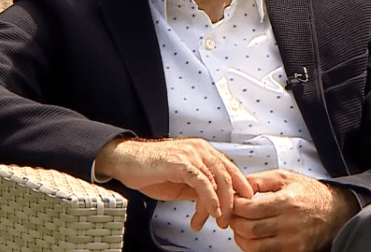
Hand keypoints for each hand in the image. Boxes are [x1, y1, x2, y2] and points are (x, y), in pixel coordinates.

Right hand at [94, 137, 253, 230]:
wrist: (125, 161)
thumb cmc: (151, 171)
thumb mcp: (181, 182)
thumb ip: (199, 189)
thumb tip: (214, 204)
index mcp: (203, 151)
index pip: (229, 169)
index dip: (239, 187)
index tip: (244, 205)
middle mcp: (200, 149)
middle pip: (228, 175)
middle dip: (232, 201)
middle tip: (228, 221)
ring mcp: (191, 154)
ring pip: (218, 179)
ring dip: (221, 204)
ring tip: (218, 221)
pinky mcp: (181, 163)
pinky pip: (202, 182)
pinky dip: (210, 199)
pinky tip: (212, 211)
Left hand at [230, 170, 358, 251]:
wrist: (334, 211)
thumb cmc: (307, 193)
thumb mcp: (285, 177)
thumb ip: (259, 180)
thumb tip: (237, 190)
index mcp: (286, 201)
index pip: (248, 209)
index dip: (234, 206)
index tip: (232, 203)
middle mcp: (289, 224)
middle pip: (248, 229)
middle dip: (234, 222)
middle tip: (233, 216)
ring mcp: (292, 242)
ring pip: (254, 247)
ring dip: (241, 238)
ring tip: (240, 228)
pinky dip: (253, 248)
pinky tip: (253, 238)